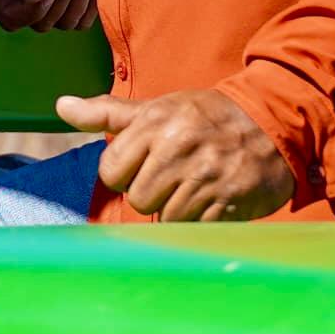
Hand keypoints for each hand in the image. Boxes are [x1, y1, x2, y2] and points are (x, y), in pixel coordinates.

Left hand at [60, 88, 297, 222]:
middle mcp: (179, 150)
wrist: (274, 122)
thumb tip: (61, 106)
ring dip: (176, 208)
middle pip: (137, 198)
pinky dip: (200, 220)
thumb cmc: (205, 117)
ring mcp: (206, 178)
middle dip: (150, 193)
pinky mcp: (231, 203)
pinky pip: (196, 227)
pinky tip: (211, 199)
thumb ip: (106, 112)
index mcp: (156, 124)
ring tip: (194, 187)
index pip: (111, 170)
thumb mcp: (157, 108)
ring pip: (165, 216)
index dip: (123, 173)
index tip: (143, 164)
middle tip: (172, 177)